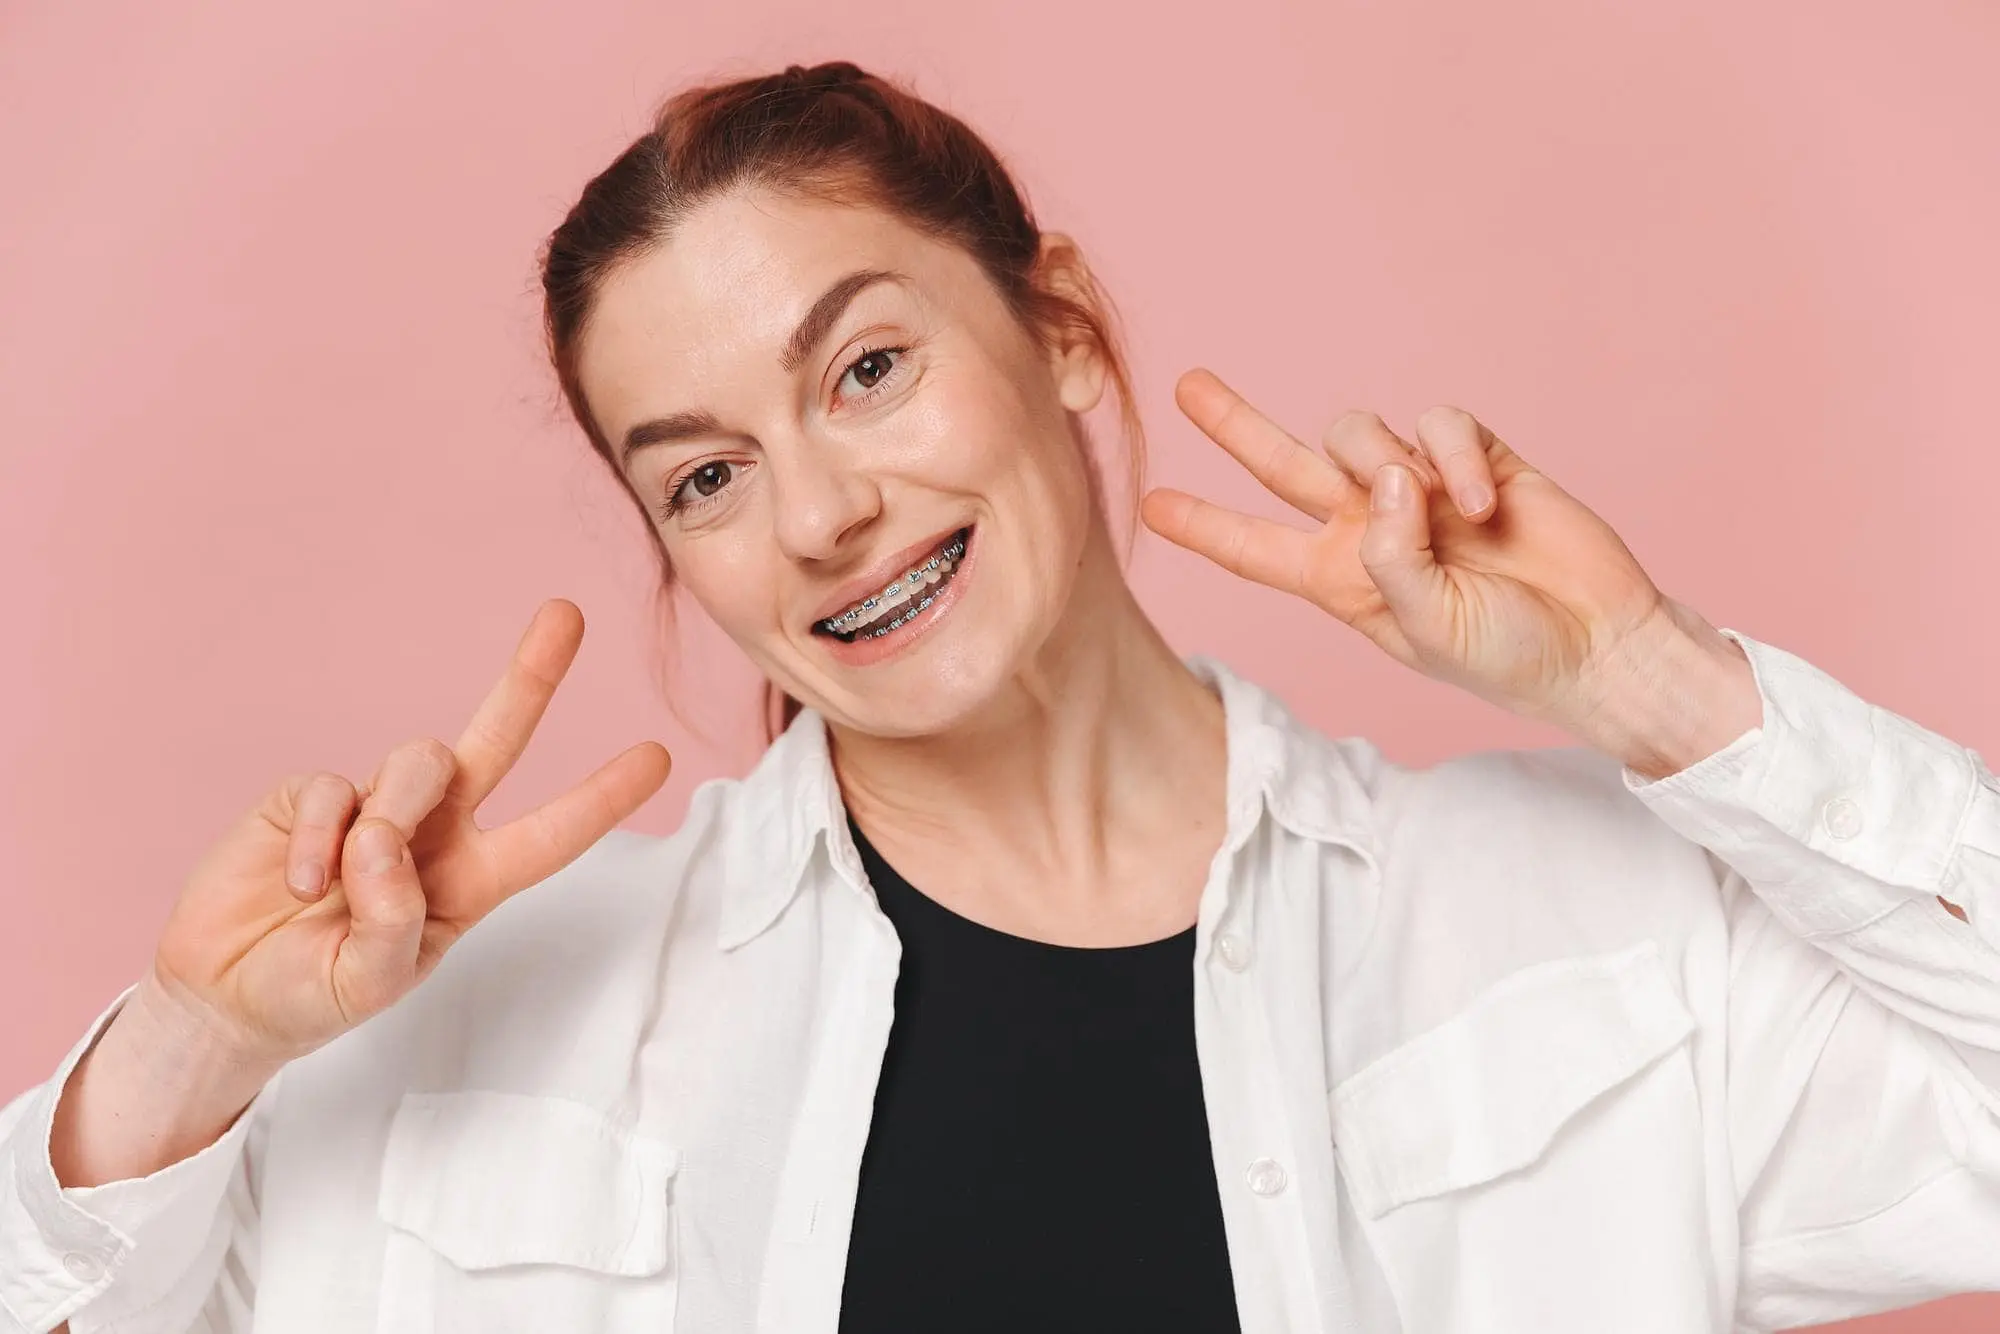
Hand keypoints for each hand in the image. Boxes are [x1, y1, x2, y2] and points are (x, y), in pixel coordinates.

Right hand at [145, 598, 671, 1069]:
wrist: (225, 995)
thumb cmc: (311, 993)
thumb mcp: (369, 984)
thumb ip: (393, 922)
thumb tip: (388, 846)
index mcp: (470, 883)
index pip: (551, 837)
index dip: (602, 797)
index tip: (658, 755)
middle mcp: (433, 834)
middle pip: (497, 740)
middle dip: (531, 676)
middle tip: (568, 613)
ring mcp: (373, 807)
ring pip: (419, 762)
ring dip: (390, 822)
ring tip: (341, 886)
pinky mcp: (308, 797)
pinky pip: (332, 788)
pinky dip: (319, 838)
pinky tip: (299, 881)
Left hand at [1141, 369, 1756, 767]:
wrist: (1596, 640)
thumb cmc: (1506, 652)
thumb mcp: (1427, 626)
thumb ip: (1389, 555)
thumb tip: (1383, 475)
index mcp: (1339, 579)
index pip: (1253, 548)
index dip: (1204, 526)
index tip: (1152, 504)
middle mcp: (1368, 527)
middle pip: (1282, 464)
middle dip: (1235, 425)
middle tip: (1187, 388)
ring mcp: (1420, 489)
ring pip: (1360, 432)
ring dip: (1391, 462)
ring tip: (1449, 514)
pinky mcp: (1477, 458)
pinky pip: (1439, 425)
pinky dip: (1457, 458)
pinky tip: (1487, 503)